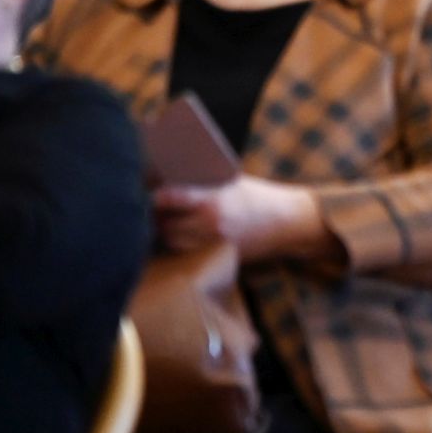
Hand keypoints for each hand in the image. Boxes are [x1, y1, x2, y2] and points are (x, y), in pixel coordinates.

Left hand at [153, 175, 319, 260]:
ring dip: (165, 232)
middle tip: (151, 208)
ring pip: (173, 242)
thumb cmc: (257, 196)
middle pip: (165, 225)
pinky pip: (186, 253)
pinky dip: (179, 244)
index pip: (169, 199)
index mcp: (212, 200)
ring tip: (164, 221)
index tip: (145, 192)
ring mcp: (213, 244)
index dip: (152, 197)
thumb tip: (169, 176)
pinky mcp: (216, 257)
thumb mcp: (231, 182)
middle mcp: (209, 225)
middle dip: (156, 217)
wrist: (286, 222)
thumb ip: (202, 183)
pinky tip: (179, 235)